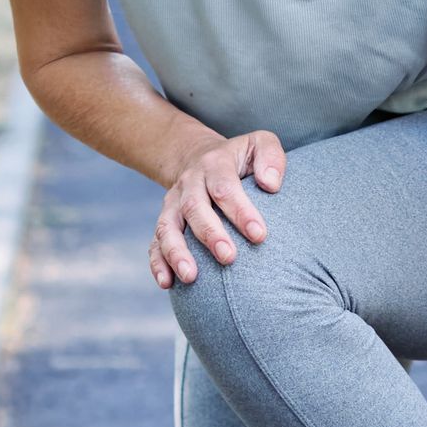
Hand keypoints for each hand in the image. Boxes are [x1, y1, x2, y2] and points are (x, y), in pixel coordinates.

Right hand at [149, 129, 286, 289]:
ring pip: (168, 227)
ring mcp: (173, 204)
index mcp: (215, 165)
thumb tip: (271, 184)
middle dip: (210, 234)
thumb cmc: (240, 158)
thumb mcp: (259, 144)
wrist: (200, 157)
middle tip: (229, 258)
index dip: (241, 212)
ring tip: (191, 277)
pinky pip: (155, 243)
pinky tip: (166, 283)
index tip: (259, 235)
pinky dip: (157, 263)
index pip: (225, 187)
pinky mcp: (165, 222)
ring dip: (177, 253)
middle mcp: (190, 184)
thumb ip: (271, 157)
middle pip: (194, 208)